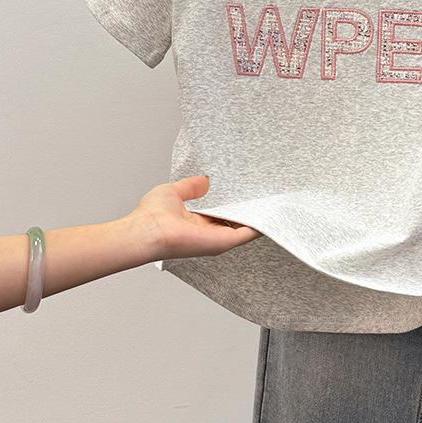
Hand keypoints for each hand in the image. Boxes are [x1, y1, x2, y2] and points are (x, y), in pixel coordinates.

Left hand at [129, 175, 261, 260]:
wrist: (148, 231)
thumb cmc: (152, 216)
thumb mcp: (173, 192)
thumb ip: (190, 187)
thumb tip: (204, 181)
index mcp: (197, 222)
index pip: (221, 214)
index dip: (232, 203)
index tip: (245, 192)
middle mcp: (209, 233)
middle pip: (235, 222)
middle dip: (249, 210)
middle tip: (264, 195)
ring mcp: (217, 239)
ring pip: (245, 228)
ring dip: (259, 217)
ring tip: (273, 201)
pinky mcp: (224, 242)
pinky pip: (248, 234)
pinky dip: (260, 225)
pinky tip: (270, 213)